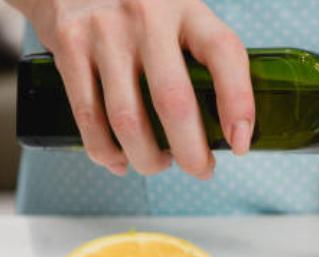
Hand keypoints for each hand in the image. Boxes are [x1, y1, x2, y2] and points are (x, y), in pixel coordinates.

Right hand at [17, 0, 254, 177]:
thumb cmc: (142, 8)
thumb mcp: (182, 15)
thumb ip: (204, 57)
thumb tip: (230, 127)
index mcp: (188, 9)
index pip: (225, 53)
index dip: (239, 103)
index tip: (239, 144)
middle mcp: (148, 17)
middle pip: (173, 101)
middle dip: (191, 152)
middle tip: (200, 170)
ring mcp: (105, 32)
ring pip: (127, 119)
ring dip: (147, 158)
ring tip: (159, 164)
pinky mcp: (69, 46)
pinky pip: (88, 116)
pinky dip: (105, 151)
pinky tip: (119, 161)